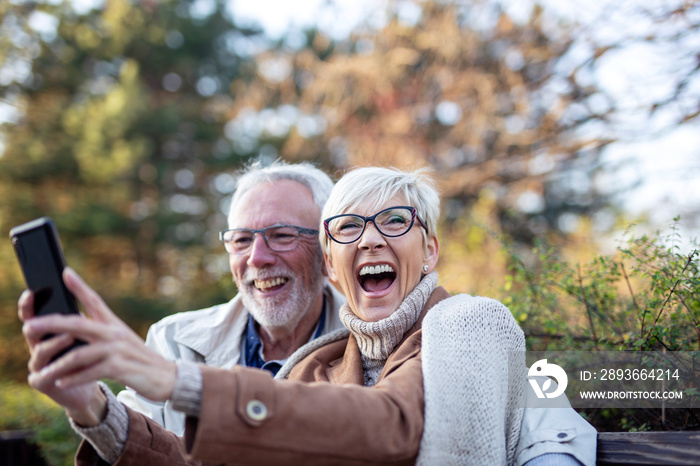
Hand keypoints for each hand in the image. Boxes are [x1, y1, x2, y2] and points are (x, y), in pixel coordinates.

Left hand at [21, 268, 176, 407]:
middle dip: (51, 324)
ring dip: (58, 365)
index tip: (65, 272)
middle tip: (30, 326)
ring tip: (41, 372)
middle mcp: (114, 333)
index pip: (95, 300)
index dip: (79, 286)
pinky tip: (61, 382)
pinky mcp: (120, 367)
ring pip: (79, 353)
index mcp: (114, 324)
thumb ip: (101, 333)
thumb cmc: (139, 359)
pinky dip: (74, 378)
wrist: (167, 376)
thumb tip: (74, 327)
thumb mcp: (122, 341)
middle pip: (78, 324)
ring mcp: (117, 350)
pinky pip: (91, 372)